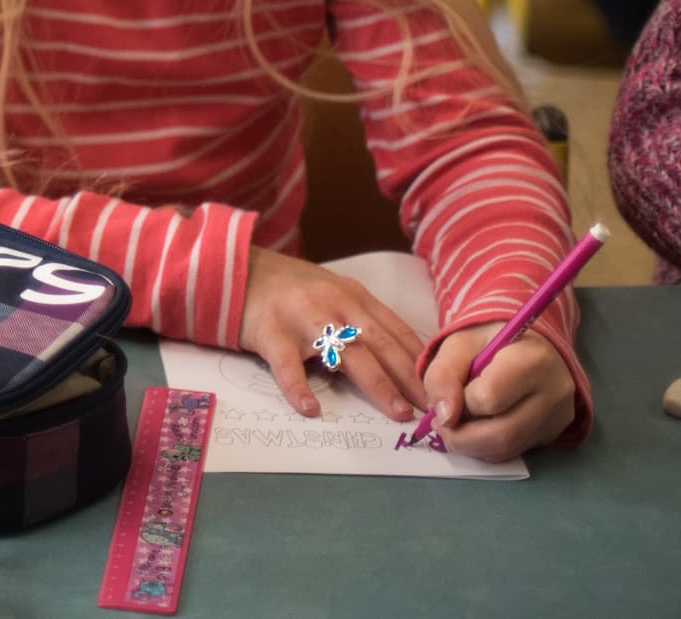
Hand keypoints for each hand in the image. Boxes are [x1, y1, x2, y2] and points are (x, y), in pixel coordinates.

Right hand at [238, 246, 427, 422]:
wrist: (235, 269)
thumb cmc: (290, 289)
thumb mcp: (333, 292)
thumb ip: (363, 318)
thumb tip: (405, 357)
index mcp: (354, 296)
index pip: (397, 331)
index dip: (422, 362)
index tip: (444, 388)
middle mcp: (334, 305)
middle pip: (380, 344)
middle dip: (411, 378)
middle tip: (433, 408)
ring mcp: (303, 318)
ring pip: (346, 353)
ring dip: (376, 384)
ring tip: (397, 411)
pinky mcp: (271, 333)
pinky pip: (287, 365)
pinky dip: (298, 388)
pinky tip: (310, 408)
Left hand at [419, 323, 578, 459]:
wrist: (525, 345)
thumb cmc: (490, 340)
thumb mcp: (459, 343)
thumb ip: (443, 374)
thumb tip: (444, 417)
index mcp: (533, 360)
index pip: (490, 397)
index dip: (460, 402)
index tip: (445, 396)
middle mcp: (554, 393)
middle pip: (503, 433)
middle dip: (461, 436)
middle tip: (440, 424)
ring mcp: (557, 417)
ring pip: (508, 448)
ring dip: (471, 445)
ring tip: (454, 427)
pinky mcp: (552, 433)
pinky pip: (514, 451)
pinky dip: (486, 448)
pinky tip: (474, 430)